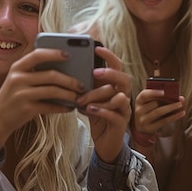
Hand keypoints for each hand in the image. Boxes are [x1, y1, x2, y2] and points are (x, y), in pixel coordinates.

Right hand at [0, 47, 92, 154]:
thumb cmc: (13, 96)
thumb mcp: (18, 79)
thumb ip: (34, 72)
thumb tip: (64, 68)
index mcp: (17, 67)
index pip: (38, 54)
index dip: (55, 53)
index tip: (69, 54)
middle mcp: (18, 78)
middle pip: (50, 75)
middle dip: (70, 80)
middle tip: (81, 84)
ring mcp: (22, 94)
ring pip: (53, 91)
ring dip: (69, 94)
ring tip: (78, 96)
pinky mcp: (26, 109)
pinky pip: (50, 106)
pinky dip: (63, 107)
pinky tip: (70, 108)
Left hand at [75, 45, 131, 162]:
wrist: (104, 142)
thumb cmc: (96, 115)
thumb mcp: (89, 97)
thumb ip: (84, 85)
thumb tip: (67, 69)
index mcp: (115, 86)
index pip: (117, 66)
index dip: (109, 56)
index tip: (97, 48)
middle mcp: (123, 95)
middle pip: (124, 79)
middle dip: (110, 74)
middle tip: (94, 72)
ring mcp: (124, 109)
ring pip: (119, 97)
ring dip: (99, 96)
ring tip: (82, 100)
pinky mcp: (121, 123)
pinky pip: (114, 114)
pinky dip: (101, 111)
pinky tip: (89, 110)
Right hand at [132, 88, 184, 146]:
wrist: (142, 128)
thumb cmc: (149, 112)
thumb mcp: (150, 104)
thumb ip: (162, 98)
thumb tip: (180, 97)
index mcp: (139, 101)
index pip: (144, 95)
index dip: (154, 92)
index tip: (164, 91)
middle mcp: (139, 110)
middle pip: (154, 103)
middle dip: (167, 100)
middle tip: (178, 99)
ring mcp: (143, 120)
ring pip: (158, 112)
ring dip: (171, 107)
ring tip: (180, 105)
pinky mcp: (149, 128)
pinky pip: (163, 121)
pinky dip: (173, 117)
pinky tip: (181, 113)